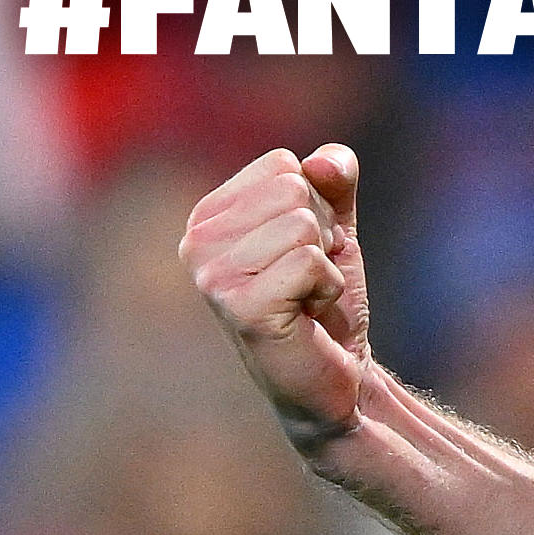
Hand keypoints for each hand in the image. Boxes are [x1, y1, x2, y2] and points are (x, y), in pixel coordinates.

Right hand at [180, 144, 370, 454]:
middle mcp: (197, 243)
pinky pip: (309, 262)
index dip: (314, 203)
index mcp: (209, 216)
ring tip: (304, 296)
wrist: (336, 373)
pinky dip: (326, 286)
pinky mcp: (241, 309)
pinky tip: (307, 314)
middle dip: (321, 231)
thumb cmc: (323, 297)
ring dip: (324, 263)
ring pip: (303, 224)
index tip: (303, 248)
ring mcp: (213, 277)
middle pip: (294, 189)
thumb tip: (321, 161)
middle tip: (306, 277)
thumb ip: (333, 178)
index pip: (282, 165)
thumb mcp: (333, 223)